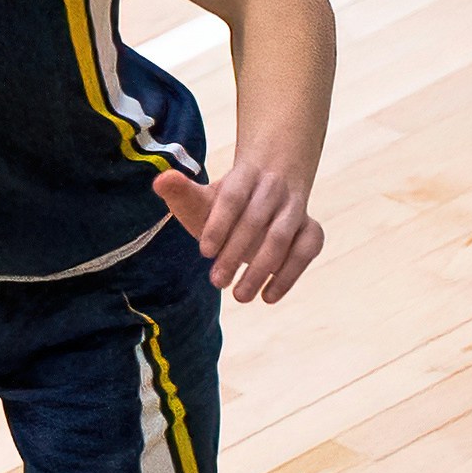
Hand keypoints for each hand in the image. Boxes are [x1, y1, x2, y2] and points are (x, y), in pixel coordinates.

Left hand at [157, 162, 320, 302]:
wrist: (265, 192)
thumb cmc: (225, 204)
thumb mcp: (202, 197)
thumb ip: (181, 191)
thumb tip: (161, 181)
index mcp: (245, 175)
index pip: (232, 197)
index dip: (219, 224)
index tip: (204, 252)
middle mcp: (274, 189)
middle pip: (256, 220)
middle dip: (235, 253)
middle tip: (217, 282)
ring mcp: (295, 209)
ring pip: (282, 237)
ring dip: (261, 269)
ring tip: (240, 297)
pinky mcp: (310, 230)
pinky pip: (306, 250)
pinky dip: (290, 274)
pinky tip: (268, 296)